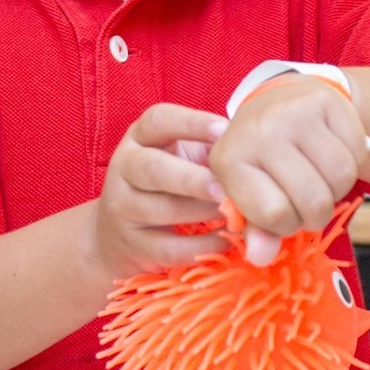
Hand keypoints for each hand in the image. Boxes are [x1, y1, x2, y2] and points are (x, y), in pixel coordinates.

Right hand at [95, 103, 231, 282]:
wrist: (119, 233)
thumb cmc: (167, 184)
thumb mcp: (181, 157)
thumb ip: (209, 151)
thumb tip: (251, 152)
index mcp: (139, 138)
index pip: (158, 120)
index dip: (191, 123)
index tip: (224, 130)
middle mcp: (124, 168)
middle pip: (153, 169)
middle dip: (192, 179)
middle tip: (224, 187)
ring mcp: (123, 208)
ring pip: (161, 209)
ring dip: (201, 212)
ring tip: (232, 213)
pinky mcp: (133, 246)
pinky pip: (169, 248)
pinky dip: (201, 246)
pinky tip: (225, 240)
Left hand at [208, 75, 369, 265]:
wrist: (282, 99)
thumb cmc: (262, 157)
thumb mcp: (249, 192)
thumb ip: (256, 230)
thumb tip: (261, 257)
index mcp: (229, 160)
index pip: (275, 215)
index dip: (287, 224)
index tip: (282, 211)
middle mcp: (259, 131)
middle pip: (313, 200)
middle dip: (317, 213)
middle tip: (306, 199)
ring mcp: (293, 112)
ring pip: (342, 178)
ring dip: (338, 189)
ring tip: (320, 177)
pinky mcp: (326, 100)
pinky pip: (358, 153)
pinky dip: (354, 162)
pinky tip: (333, 153)